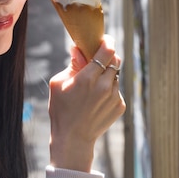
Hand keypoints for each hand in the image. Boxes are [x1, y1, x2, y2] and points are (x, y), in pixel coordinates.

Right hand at [48, 35, 125, 171]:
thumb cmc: (61, 110)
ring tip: (94, 84)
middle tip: (98, 57)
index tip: (104, 39)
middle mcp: (104, 86)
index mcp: (87, 79)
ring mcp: (114, 97)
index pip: (107, 51)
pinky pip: (117, 89)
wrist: (73, 139)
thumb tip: (78, 48)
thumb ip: (72, 65)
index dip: (107, 41)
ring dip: (107, 73)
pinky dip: (109, 88)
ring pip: (116, 75)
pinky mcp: (120, 106)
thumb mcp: (59, 84)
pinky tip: (96, 99)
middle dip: (108, 55)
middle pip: (115, 59)